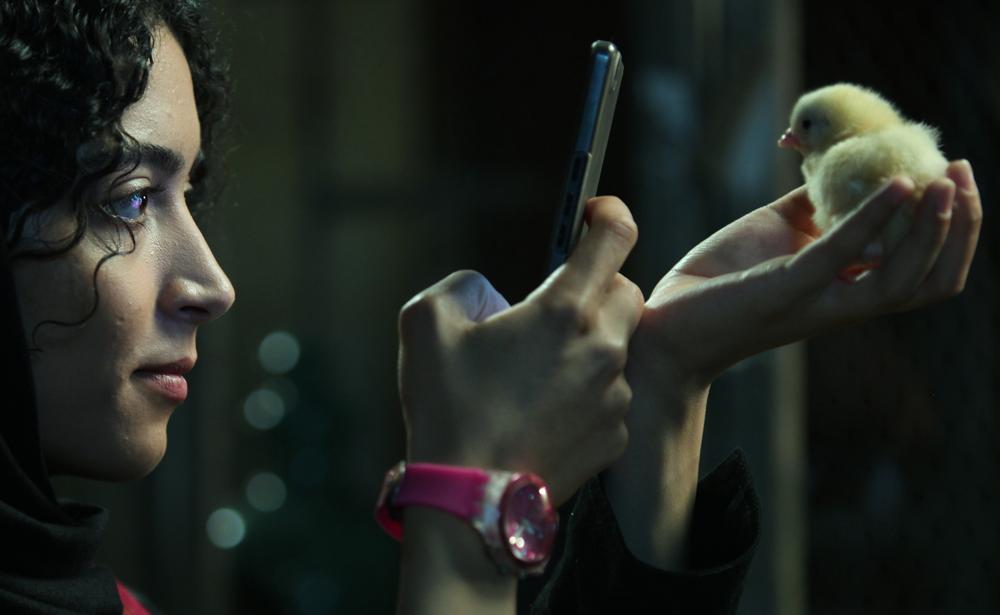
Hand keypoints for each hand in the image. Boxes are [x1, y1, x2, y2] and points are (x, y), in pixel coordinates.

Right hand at [397, 197, 643, 503]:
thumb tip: (486, 291)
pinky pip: (612, 395)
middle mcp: (602, 347)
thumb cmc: (447, 408)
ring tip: (538, 371)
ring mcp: (615, 395)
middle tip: (552, 307)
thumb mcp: (425, 324)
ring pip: (619, 346)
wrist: (470, 501)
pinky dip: (589, 391)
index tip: (591, 214)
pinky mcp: (616, 435)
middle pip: (625, 290)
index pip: (615, 234)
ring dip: (589, 344)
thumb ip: (461, 286)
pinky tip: (546, 410)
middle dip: (596, 287)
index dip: (606, 213)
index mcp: (563, 310)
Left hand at [600, 161, 979, 570]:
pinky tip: (899, 182)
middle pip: (931, 280)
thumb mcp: (779, 232)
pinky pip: (846, 252)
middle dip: (960, 227)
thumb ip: (816, 206)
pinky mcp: (789, 287)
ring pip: (904, 277)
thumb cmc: (721, 279)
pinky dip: (878, 215)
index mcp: (847, 293)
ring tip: (945, 179)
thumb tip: (840, 163)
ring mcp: (820, 301)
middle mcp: (844, 305)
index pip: (924, 273)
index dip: (954, 231)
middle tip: (965, 173)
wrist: (668, 321)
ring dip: (935, 226)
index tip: (957, 177)